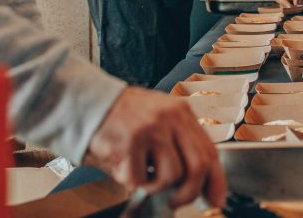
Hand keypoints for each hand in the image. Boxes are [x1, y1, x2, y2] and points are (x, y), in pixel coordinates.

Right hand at [84, 87, 226, 208]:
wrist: (86, 102)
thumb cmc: (121, 116)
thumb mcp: (158, 118)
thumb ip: (179, 142)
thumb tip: (199, 180)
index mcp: (181, 112)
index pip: (210, 151)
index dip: (216, 180)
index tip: (215, 199)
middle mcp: (171, 118)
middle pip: (198, 166)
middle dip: (189, 193)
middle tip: (176, 201)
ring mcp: (151, 129)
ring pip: (171, 176)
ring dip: (155, 185)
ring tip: (141, 174)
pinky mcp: (130, 142)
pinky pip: (139, 179)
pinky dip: (130, 179)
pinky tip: (123, 164)